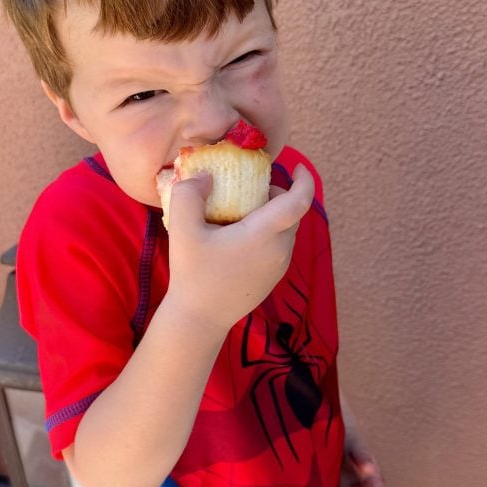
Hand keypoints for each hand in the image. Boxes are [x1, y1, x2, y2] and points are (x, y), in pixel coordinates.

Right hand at [165, 164, 314, 331]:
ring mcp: (279, 267)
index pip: (299, 202)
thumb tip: (206, 176)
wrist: (200, 319)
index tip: (297, 167)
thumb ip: (189, 195)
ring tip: (240, 215)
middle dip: (277, 195)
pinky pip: (279, 247)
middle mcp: (280, 250)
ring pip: (286, 230)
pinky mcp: (273, 278)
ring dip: (272, 216)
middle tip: (248, 190)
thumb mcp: (182, 230)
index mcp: (264, 235)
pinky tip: (239, 239)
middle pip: (291, 213)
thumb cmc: (193, 275)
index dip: (304, 181)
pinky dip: (268, 234)